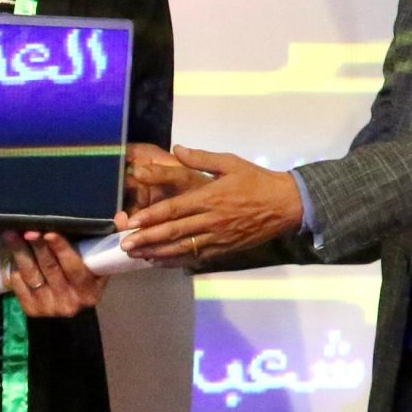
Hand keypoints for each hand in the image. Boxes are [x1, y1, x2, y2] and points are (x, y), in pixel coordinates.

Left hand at [0, 231, 106, 317]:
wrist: (70, 304)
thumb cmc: (87, 276)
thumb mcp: (101, 262)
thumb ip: (112, 238)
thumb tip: (122, 217)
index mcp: (90, 291)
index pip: (74, 267)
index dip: (61, 249)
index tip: (49, 232)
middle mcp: (71, 303)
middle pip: (50, 268)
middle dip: (38, 246)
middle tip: (28, 229)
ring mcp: (50, 308)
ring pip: (32, 275)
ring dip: (21, 253)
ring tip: (12, 235)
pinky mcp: (32, 311)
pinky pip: (20, 286)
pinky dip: (15, 269)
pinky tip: (11, 255)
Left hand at [116, 147, 303, 263]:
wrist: (286, 204)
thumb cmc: (257, 181)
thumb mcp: (230, 162)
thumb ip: (201, 158)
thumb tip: (176, 149)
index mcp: (209, 196)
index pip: (174, 209)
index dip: (150, 217)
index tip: (132, 222)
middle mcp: (211, 219)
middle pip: (173, 232)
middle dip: (147, 239)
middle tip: (125, 245)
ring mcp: (218, 236)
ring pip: (182, 248)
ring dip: (157, 252)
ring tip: (137, 256)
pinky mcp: (225, 248)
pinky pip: (197, 257)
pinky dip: (177, 261)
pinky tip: (161, 262)